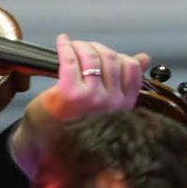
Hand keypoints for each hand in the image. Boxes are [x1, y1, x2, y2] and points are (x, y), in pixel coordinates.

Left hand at [11, 34, 149, 177]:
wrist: (43, 145)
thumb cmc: (71, 126)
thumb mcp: (104, 106)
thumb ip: (124, 82)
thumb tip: (143, 57)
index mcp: (123, 106)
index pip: (132, 69)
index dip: (118, 55)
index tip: (103, 54)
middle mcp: (112, 103)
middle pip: (111, 59)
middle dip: (96, 48)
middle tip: (83, 47)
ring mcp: (93, 98)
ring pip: (92, 57)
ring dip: (81, 46)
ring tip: (71, 46)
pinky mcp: (71, 94)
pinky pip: (71, 60)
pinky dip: (65, 47)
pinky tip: (62, 42)